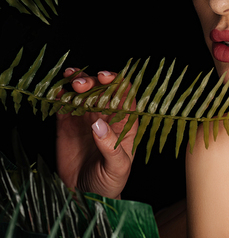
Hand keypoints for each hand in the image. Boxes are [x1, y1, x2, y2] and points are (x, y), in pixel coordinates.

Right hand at [56, 68, 137, 198]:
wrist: (87, 197)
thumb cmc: (110, 183)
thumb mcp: (118, 167)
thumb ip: (111, 146)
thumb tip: (98, 124)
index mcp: (125, 123)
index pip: (124, 95)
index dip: (117, 82)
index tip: (105, 77)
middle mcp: (107, 116)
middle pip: (102, 90)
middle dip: (92, 81)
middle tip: (80, 84)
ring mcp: (86, 118)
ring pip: (83, 93)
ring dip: (76, 82)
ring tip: (70, 80)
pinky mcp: (67, 125)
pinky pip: (64, 105)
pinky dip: (60, 95)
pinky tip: (57, 91)